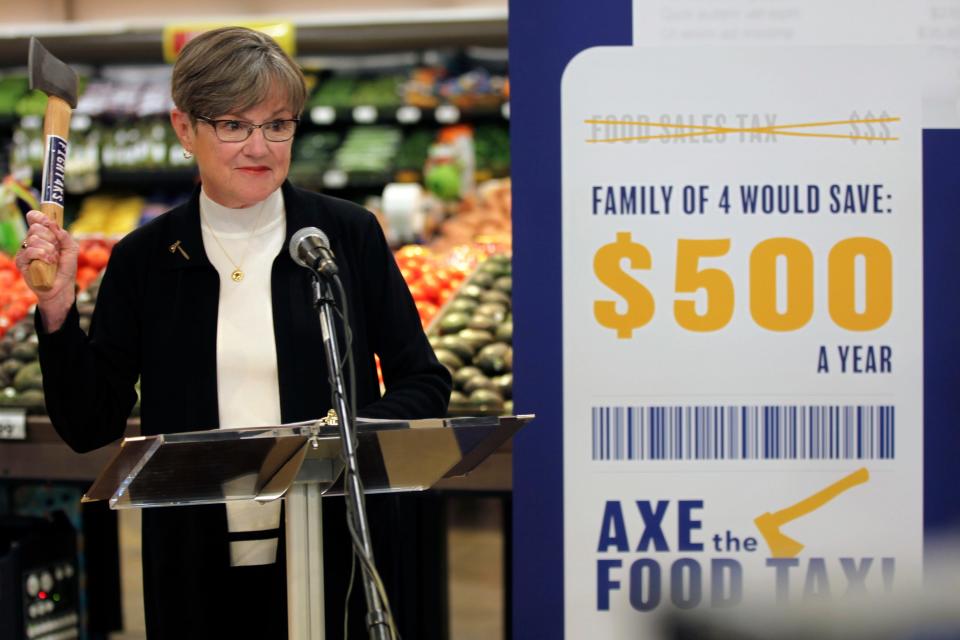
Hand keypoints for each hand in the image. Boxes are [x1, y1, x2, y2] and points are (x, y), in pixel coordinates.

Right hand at [15, 210, 78, 331]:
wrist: (61, 288)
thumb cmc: (66, 269)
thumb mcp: (71, 250)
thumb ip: (65, 236)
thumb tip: (54, 225)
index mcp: (43, 236)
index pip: (35, 219)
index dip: (38, 216)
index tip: (46, 220)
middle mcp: (33, 241)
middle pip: (35, 228)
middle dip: (49, 237)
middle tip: (55, 249)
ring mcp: (26, 251)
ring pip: (33, 238)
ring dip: (48, 248)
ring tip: (54, 259)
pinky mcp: (21, 262)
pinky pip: (29, 251)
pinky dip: (42, 254)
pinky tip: (49, 261)